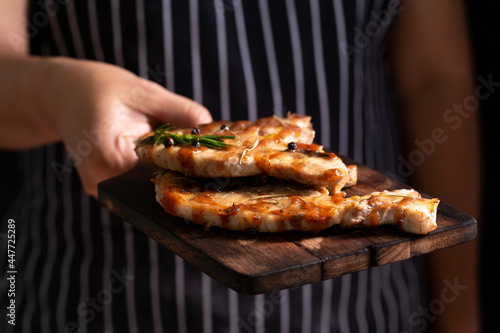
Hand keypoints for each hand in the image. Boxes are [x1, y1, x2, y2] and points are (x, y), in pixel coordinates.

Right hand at [42, 57, 211, 196]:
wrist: (61, 93)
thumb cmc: (98, 87)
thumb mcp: (143, 92)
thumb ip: (179, 110)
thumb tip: (212, 125)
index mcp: (109, 156)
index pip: (162, 171)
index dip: (188, 163)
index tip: (213, 155)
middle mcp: (101, 180)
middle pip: (155, 184)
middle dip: (180, 168)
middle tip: (207, 154)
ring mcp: (100, 188)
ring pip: (147, 186)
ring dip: (167, 170)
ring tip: (181, 149)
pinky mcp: (103, 187)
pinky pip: (136, 184)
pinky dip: (152, 170)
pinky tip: (161, 154)